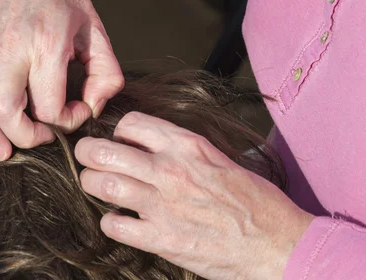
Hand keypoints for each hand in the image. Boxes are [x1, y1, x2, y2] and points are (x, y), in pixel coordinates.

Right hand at [0, 0, 123, 159]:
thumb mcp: (98, 32)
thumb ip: (107, 75)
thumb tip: (93, 108)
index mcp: (48, 45)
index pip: (51, 106)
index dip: (67, 121)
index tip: (77, 111)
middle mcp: (13, 48)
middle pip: (6, 108)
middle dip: (24, 136)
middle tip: (40, 138)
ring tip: (1, 151)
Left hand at [75, 112, 313, 279]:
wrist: (278, 242)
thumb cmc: (257, 201)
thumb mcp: (222, 159)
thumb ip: (186, 151)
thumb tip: (157, 148)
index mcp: (188, 146)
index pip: (132, 123)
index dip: (118, 130)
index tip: (118, 139)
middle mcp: (171, 170)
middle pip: (105, 151)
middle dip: (88, 152)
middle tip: (86, 157)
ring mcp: (163, 205)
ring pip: (102, 184)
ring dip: (92, 184)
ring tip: (96, 186)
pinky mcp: (162, 239)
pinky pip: (114, 225)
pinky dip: (109, 222)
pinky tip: (118, 220)